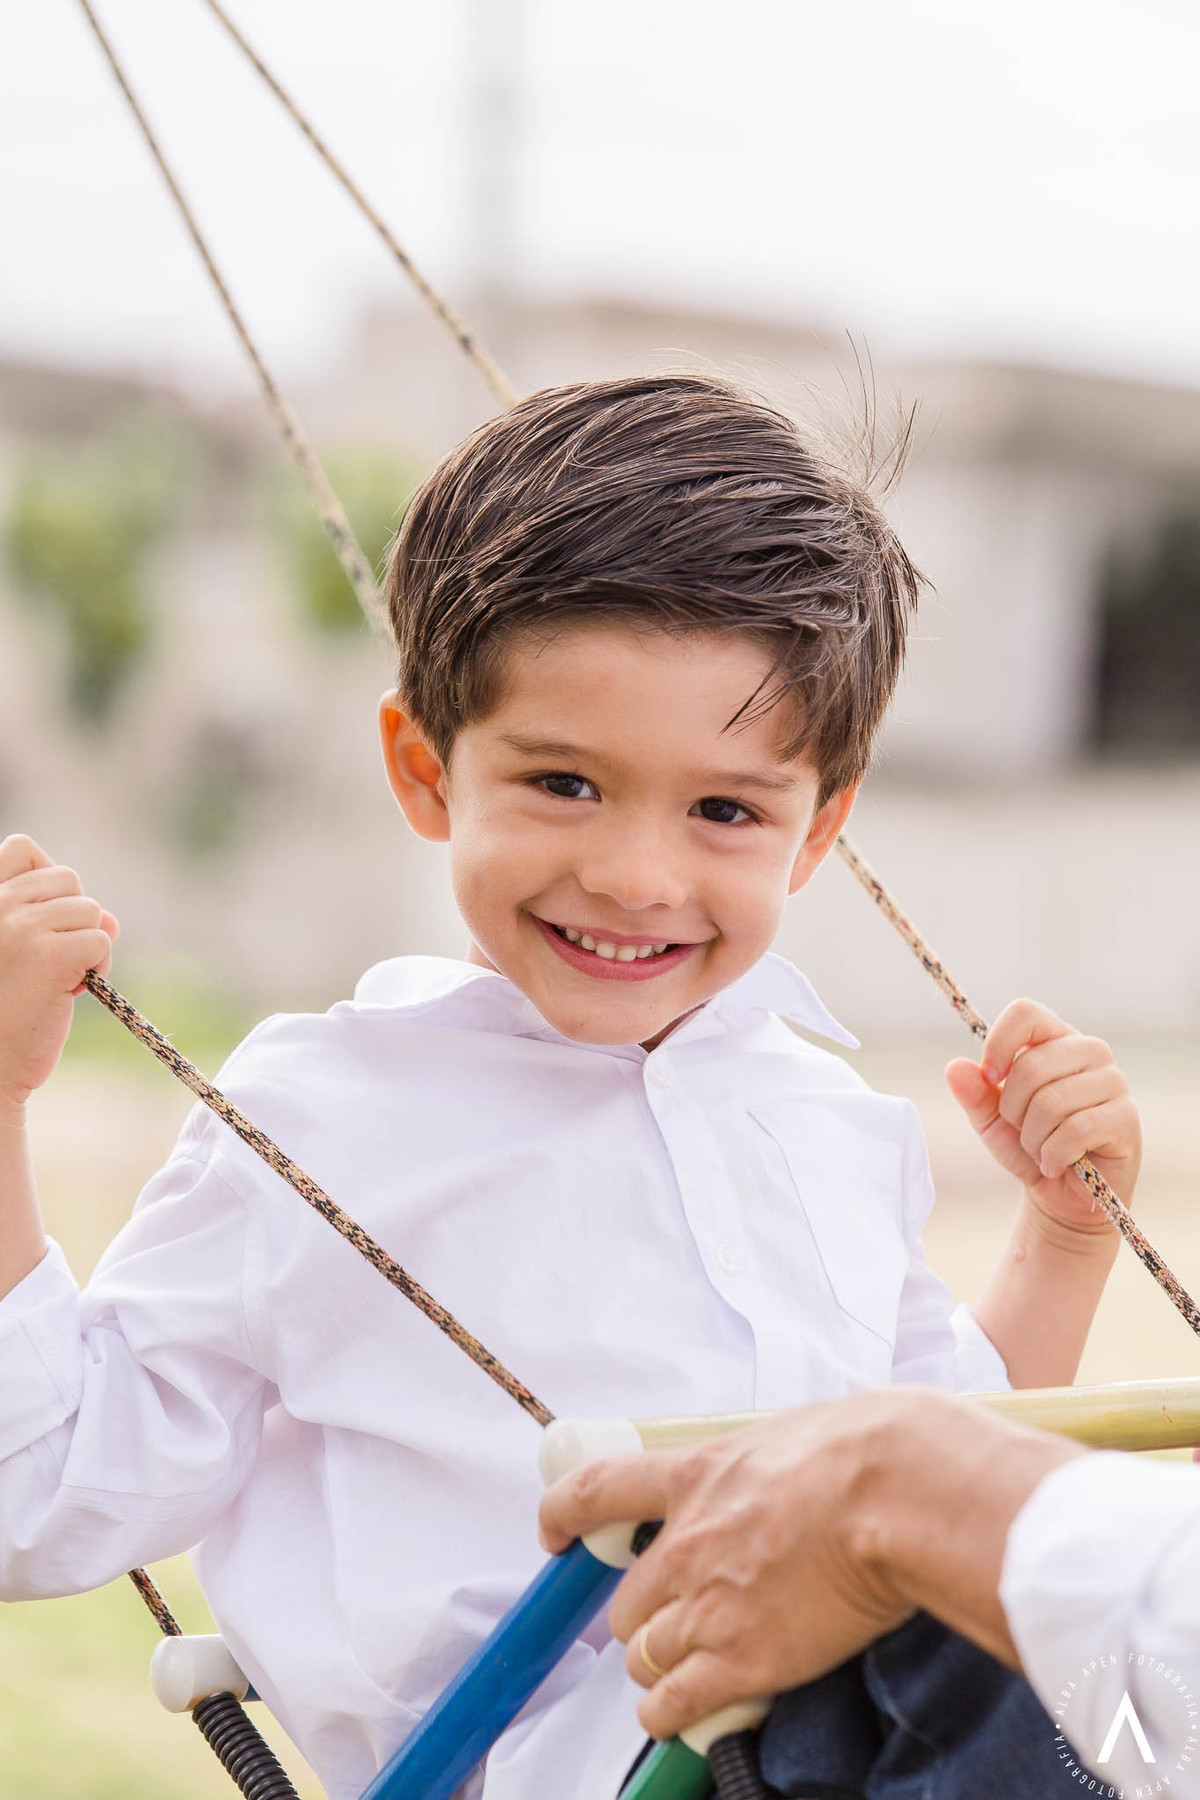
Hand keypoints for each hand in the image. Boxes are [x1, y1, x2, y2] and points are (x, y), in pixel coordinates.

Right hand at [0, 835, 118, 1113]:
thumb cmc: (3, 1013)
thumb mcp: (21, 955)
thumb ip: (58, 923)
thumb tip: (111, 919)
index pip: (21, 848)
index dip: (47, 881)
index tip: (42, 921)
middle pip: (68, 879)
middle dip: (73, 920)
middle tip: (51, 961)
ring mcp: (21, 927)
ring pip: (90, 911)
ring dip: (87, 947)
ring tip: (56, 981)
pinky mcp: (50, 955)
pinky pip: (100, 941)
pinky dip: (98, 968)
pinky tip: (71, 992)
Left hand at [539, 1395, 920, 1739]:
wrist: (896, 1494)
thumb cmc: (866, 1451)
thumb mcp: (791, 1431)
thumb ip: (763, 1463)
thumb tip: (780, 1470)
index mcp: (695, 1476)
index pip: (598, 1491)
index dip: (563, 1515)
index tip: (554, 1534)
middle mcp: (687, 1544)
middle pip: (626, 1603)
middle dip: (645, 1617)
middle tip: (675, 1620)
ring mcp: (709, 1606)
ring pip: (645, 1656)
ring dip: (661, 1665)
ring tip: (688, 1668)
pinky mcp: (742, 1661)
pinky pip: (674, 1702)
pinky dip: (668, 1713)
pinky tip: (675, 1713)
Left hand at [945, 998, 1140, 1236]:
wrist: (1063, 1197)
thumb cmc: (1030, 1147)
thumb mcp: (991, 1121)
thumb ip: (974, 1093)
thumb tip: (955, 1067)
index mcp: (1055, 1040)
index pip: (1026, 1013)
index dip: (1000, 1043)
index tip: (990, 1078)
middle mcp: (1089, 1052)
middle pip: (1032, 1064)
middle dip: (1013, 1109)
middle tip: (1022, 1131)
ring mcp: (1113, 1083)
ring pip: (1053, 1101)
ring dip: (1034, 1138)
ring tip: (1041, 1150)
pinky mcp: (1126, 1117)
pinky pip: (1076, 1129)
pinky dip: (1054, 1154)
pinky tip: (1056, 1164)